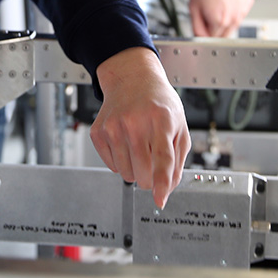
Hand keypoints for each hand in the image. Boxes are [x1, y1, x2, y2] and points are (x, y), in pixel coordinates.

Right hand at [91, 47, 189, 208]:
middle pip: (143, 172)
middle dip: (151, 178)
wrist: (132, 79)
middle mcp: (135, 121)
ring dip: (135, 171)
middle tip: (153, 164)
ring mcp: (114, 126)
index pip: (162, 158)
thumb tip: (168, 188)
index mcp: (162, 119)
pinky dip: (120, 162)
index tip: (160, 199)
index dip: (161, 182)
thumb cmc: (159, 103)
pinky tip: (125, 143)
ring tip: (139, 149)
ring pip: (126, 173)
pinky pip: (111, 166)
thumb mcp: (179, 125)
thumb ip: (177, 159)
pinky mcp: (98, 131)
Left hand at [189, 0, 254, 36]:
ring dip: (225, 20)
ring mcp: (243, 11)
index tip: (202, 23)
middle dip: (215, 28)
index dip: (205, 31)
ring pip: (233, 25)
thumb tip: (200, 39)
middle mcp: (234, 18)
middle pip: (224, 35)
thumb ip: (197, 27)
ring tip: (217, 4)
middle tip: (208, 12)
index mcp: (220, 21)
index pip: (212, 39)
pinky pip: (239, 14)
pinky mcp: (248, 4)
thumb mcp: (193, 7)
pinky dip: (233, 10)